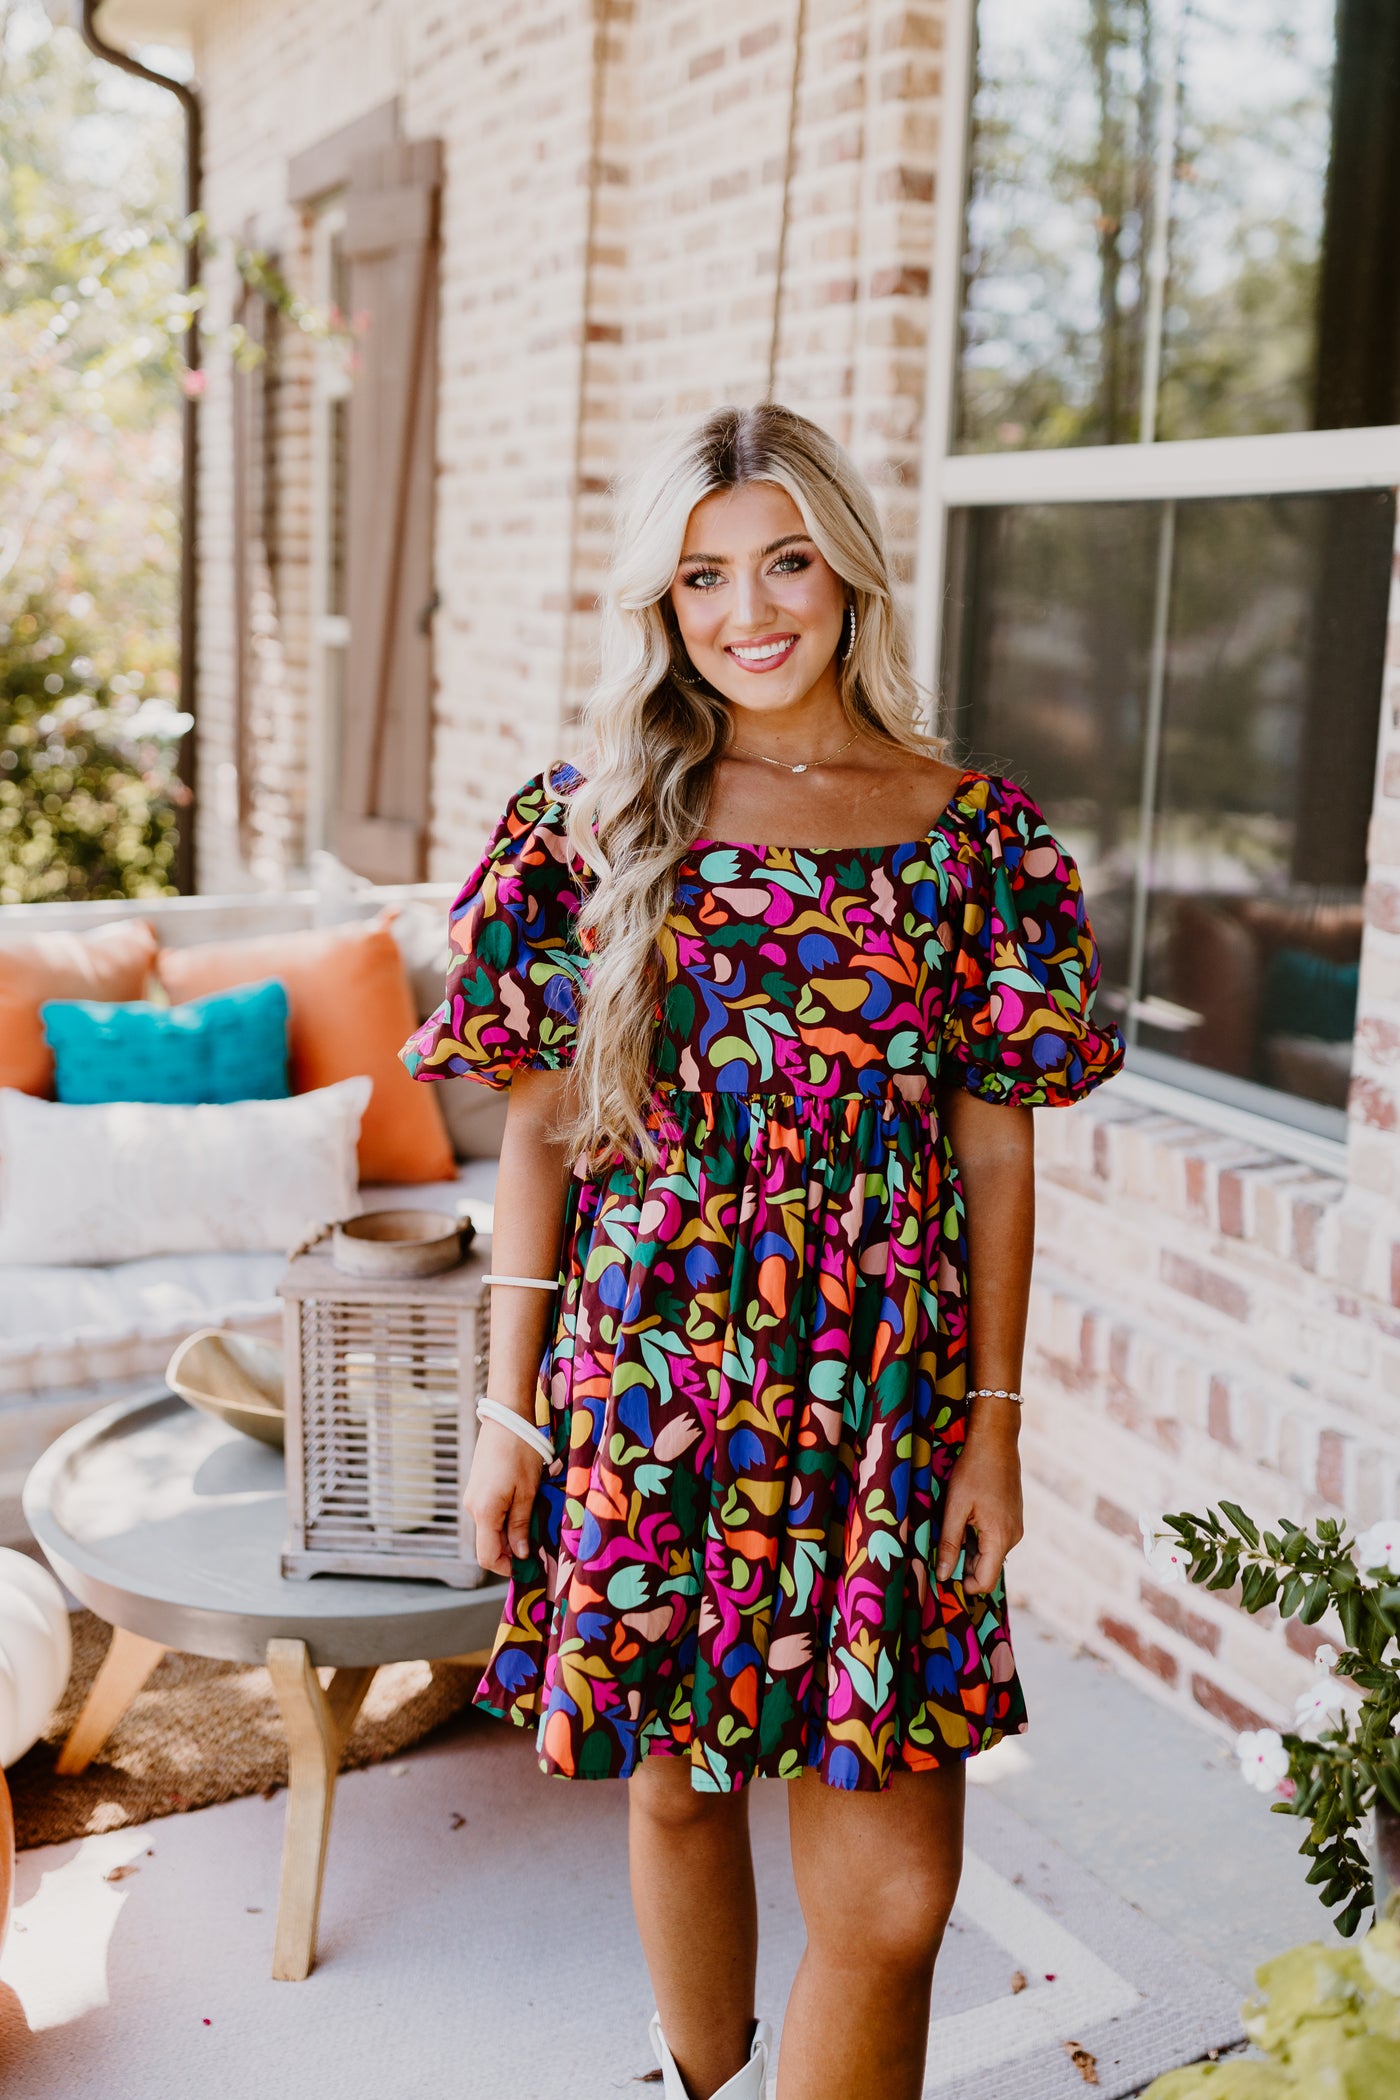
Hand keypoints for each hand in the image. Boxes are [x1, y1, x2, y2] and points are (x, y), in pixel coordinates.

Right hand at [465, 1421, 543, 1576]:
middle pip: (489, 1543)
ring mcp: (472, 1497)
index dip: (506, 1568)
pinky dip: (505, 1518)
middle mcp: (472, 1507)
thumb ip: (520, 1526)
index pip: (487, 1557)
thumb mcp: (527, 1492)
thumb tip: (519, 1554)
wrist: (506, 1419)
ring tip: (535, 1521)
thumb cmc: (520, 1452)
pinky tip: (523, 1506)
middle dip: (512, 1550)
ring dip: (510, 1532)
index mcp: (484, 1512)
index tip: (529, 1567)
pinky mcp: (477, 1488)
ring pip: (490, 1528)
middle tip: (539, 1544)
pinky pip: (489, 1513)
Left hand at [934, 1406, 1023, 1595]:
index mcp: (1000, 1538)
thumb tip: (943, 1575)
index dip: (963, 1584)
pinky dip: (977, 1536)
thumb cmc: (974, 1471)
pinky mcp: (1013, 1518)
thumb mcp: (955, 1507)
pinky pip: (994, 1539)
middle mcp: (1013, 1537)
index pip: (985, 1582)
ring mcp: (1015, 1528)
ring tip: (952, 1524)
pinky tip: (964, 1516)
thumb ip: (950, 1543)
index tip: (941, 1574)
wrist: (996, 1441)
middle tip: (939, 1546)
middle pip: (986, 1568)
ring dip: (969, 1548)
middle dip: (963, 1564)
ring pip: (989, 1553)